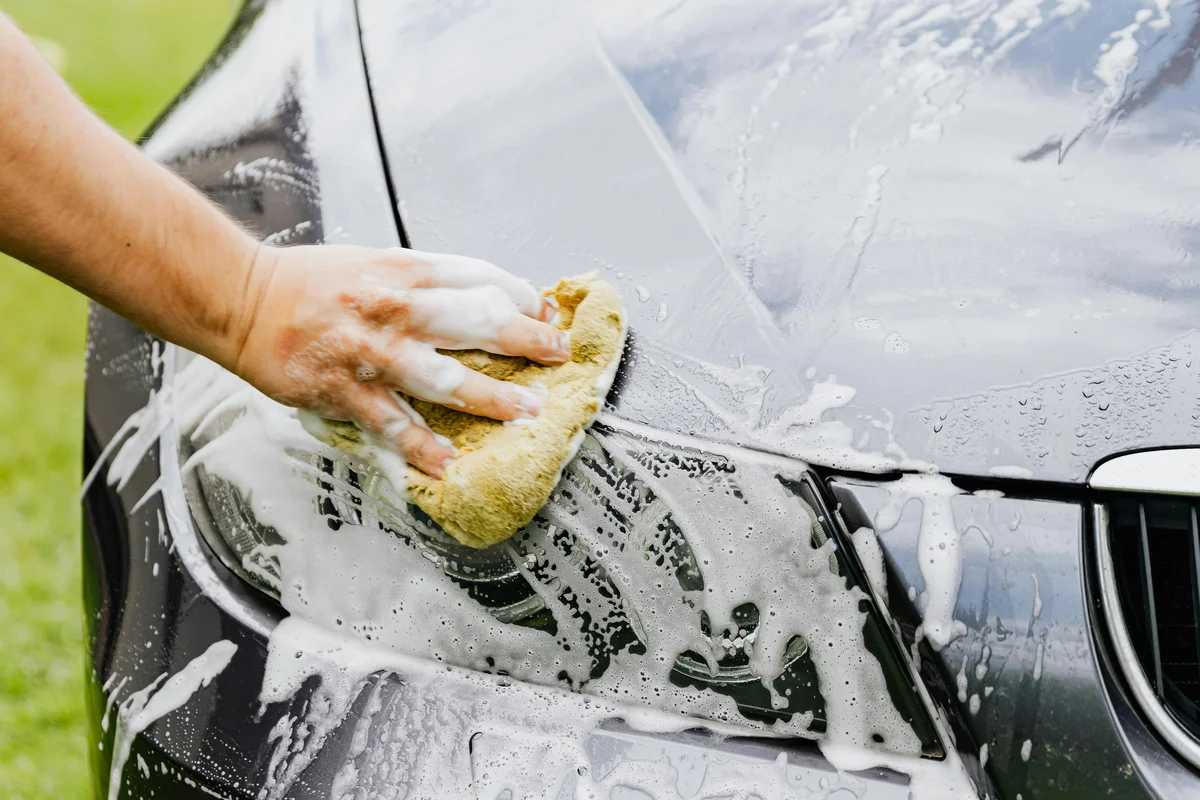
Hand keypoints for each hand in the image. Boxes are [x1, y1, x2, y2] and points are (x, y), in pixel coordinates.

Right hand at [231, 244, 569, 476]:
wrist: (242, 298)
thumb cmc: (310, 282)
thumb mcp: (375, 263)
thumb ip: (426, 283)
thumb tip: (483, 300)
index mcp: (404, 271)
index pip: (479, 278)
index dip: (521, 296)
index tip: (547, 313)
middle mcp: (393, 307)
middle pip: (474, 321)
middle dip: (525, 340)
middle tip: (559, 357)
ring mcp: (371, 352)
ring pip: (443, 376)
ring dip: (491, 398)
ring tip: (527, 414)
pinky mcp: (344, 390)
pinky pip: (391, 423)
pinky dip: (421, 446)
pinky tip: (447, 463)